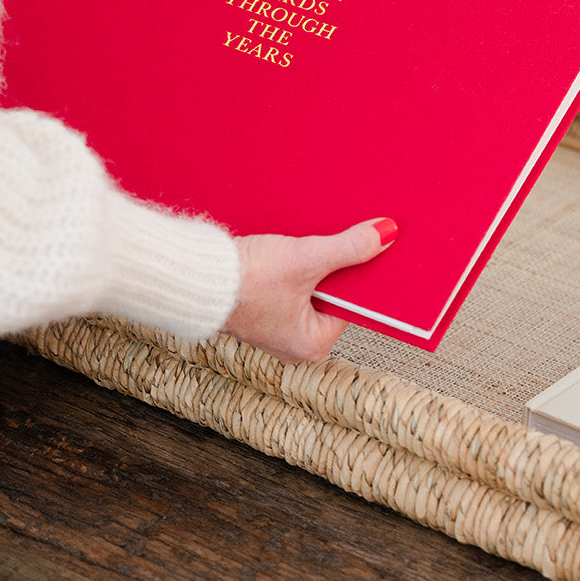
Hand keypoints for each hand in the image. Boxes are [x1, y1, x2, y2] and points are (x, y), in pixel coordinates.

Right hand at [223, 218, 398, 363]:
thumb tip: (385, 236)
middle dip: (336, 265)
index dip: (362, 275)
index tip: (375, 249)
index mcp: (312, 344)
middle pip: (332, 293)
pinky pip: (290, 281)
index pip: (353, 306)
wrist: (193, 276)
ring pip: (310, 284)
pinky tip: (292, 244)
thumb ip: (348, 248)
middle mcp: (295, 340)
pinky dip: (294, 262)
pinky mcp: (259, 303)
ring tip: (313, 239)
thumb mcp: (305, 260)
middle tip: (345, 237)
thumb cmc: (245, 282)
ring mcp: (275, 322)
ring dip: (314, 260)